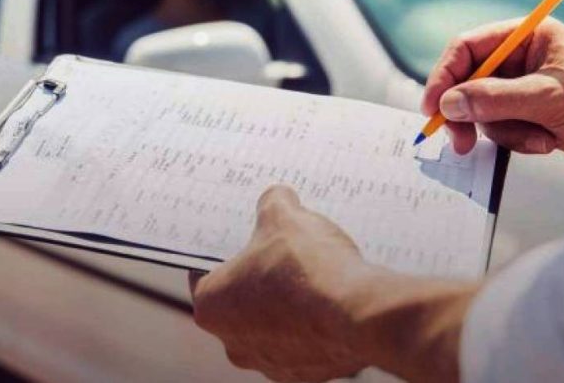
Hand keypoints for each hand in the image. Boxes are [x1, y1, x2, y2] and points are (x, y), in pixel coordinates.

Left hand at [190, 186, 475, 382]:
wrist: (359, 313)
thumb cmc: (307, 267)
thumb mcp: (284, 216)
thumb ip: (272, 203)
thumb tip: (277, 199)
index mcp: (211, 307)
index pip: (204, 274)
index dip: (224, 252)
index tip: (243, 239)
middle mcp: (233, 344)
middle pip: (240, 302)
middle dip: (258, 278)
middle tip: (280, 252)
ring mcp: (270, 364)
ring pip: (272, 325)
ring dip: (287, 304)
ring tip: (312, 274)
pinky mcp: (306, 374)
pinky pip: (304, 342)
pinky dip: (313, 324)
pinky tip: (330, 299)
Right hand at [423, 18, 563, 160]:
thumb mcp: (549, 97)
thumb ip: (495, 98)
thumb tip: (449, 104)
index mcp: (525, 37)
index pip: (467, 49)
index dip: (444, 76)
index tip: (434, 107)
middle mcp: (520, 58)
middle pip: (468, 82)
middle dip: (468, 113)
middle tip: (461, 142)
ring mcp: (522, 87)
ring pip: (482, 110)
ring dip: (504, 131)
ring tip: (538, 138)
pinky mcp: (528, 113)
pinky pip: (501, 128)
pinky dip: (518, 140)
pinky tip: (546, 141)